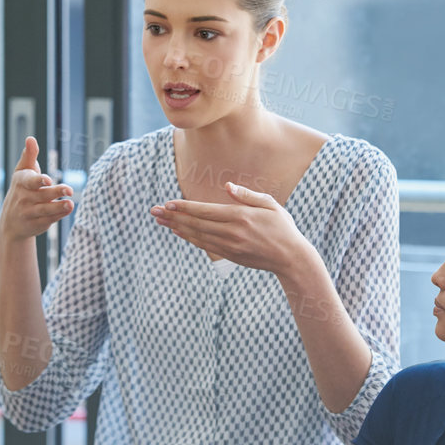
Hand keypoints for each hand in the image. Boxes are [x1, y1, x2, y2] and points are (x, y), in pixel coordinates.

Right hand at [0, 136, 73, 242]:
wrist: (11, 222)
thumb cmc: (21, 189)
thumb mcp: (22, 172)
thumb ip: (29, 156)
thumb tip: (30, 138)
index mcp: (21, 183)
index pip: (30, 181)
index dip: (39, 180)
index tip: (48, 180)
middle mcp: (24, 199)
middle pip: (42, 195)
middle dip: (56, 193)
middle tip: (69, 190)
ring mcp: (29, 213)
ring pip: (45, 210)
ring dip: (58, 207)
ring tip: (70, 203)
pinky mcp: (36, 224)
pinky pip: (49, 220)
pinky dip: (59, 216)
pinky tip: (68, 210)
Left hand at [150, 182, 310, 272]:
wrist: (291, 258)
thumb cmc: (282, 228)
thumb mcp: (269, 205)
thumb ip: (247, 195)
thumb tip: (227, 187)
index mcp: (241, 216)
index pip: (205, 211)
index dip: (185, 207)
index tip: (168, 203)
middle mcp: (232, 232)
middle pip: (196, 223)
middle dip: (173, 216)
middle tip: (154, 212)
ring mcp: (230, 246)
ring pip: (197, 236)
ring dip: (177, 227)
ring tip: (161, 221)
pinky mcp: (230, 255)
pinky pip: (205, 246)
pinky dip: (189, 238)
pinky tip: (179, 232)